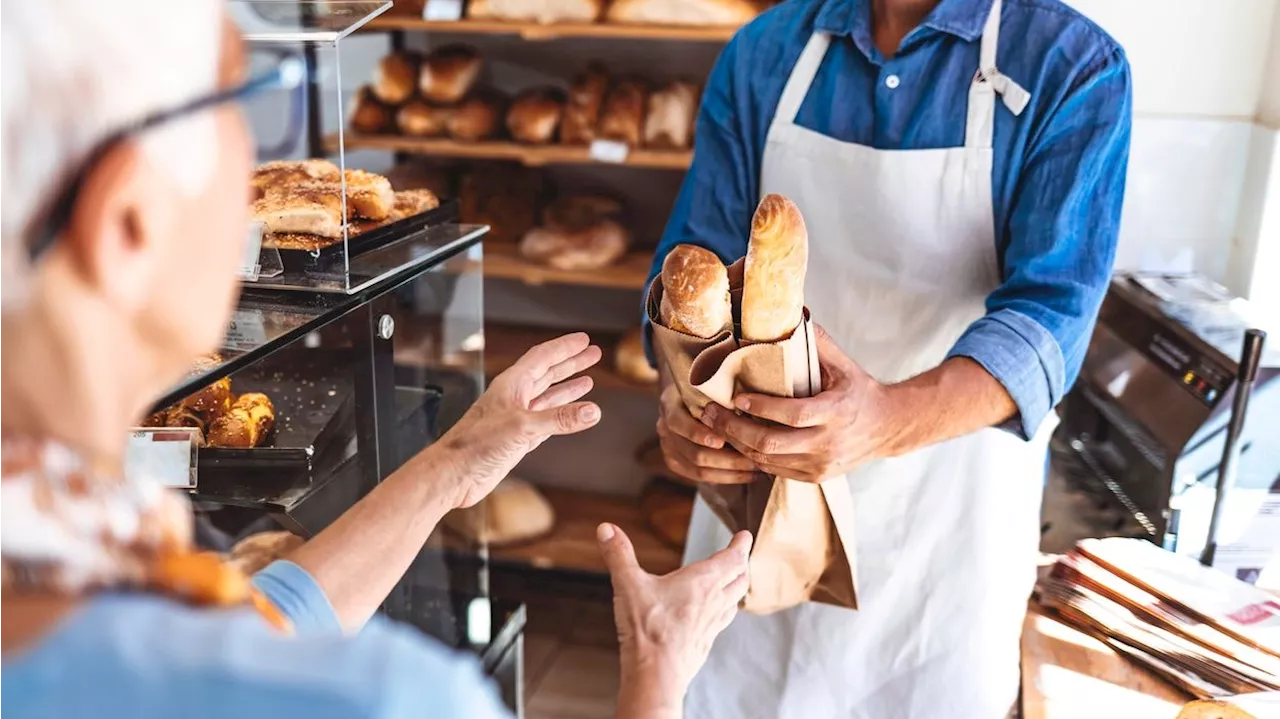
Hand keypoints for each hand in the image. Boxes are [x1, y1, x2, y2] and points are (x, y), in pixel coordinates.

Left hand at [440, 333, 601, 507]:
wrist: (454, 474)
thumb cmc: (474, 445)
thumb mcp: (522, 426)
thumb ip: (559, 418)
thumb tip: (591, 411)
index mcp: (511, 385)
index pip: (542, 357)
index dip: (564, 347)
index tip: (584, 340)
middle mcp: (513, 397)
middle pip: (547, 372)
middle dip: (570, 363)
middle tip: (592, 354)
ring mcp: (516, 418)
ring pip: (547, 396)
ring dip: (568, 388)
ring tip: (588, 380)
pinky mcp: (517, 439)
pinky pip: (546, 420)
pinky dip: (561, 415)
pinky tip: (572, 414)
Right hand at [599, 523, 750, 712]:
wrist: (656, 675)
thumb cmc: (647, 630)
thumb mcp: (628, 585)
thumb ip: (619, 555)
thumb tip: (606, 529)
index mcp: (702, 582)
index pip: (732, 558)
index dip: (741, 545)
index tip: (745, 536)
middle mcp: (713, 602)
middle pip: (740, 579)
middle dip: (741, 564)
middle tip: (741, 556)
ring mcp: (712, 625)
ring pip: (734, 601)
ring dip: (736, 588)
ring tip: (733, 583)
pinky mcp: (705, 643)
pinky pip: (722, 622)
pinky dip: (723, 611)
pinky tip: (713, 616)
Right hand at [656, 381, 760, 484]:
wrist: (688, 395)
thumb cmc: (706, 387)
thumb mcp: (708, 383)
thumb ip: (718, 393)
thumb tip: (745, 404)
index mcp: (669, 404)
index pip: (678, 422)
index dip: (698, 433)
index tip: (721, 440)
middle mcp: (664, 427)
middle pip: (694, 452)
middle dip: (727, 458)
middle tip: (754, 458)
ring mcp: (668, 447)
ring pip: (699, 469)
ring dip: (730, 471)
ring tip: (755, 469)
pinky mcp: (675, 462)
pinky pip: (700, 477)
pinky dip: (725, 478)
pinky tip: (746, 475)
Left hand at [700, 324, 891, 482]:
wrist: (888, 428)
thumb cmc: (859, 390)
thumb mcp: (844, 363)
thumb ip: (817, 342)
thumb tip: (793, 312)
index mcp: (836, 411)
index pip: (793, 414)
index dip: (761, 408)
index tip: (736, 397)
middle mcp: (828, 442)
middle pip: (772, 443)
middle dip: (735, 429)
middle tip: (711, 412)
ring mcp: (821, 464)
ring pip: (768, 461)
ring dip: (737, 444)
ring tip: (715, 426)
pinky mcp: (815, 477)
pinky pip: (775, 471)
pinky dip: (752, 457)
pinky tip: (736, 442)